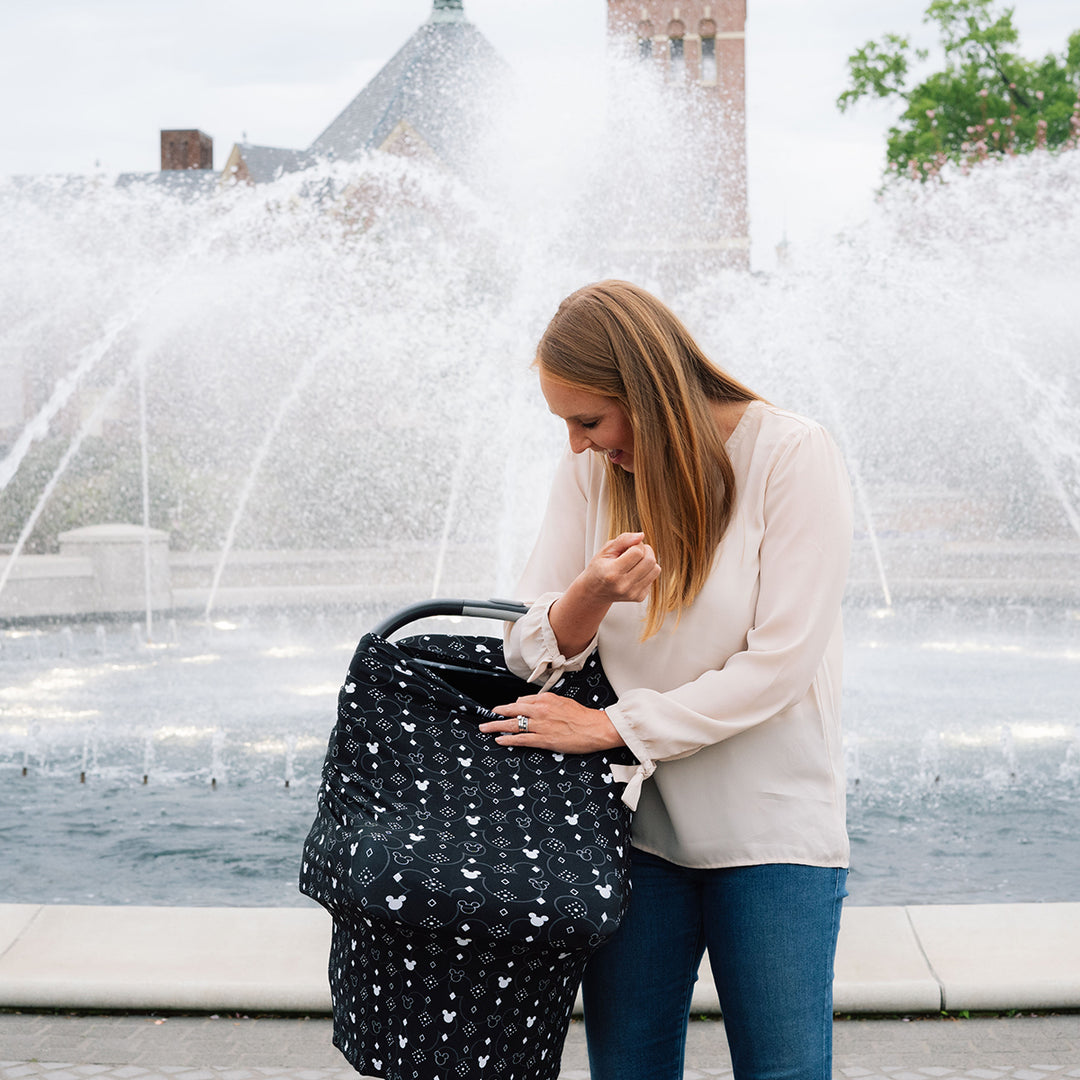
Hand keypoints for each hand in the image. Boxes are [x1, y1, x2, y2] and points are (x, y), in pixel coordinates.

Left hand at [481, 693, 625, 753]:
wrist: (596, 728)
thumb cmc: (582, 716)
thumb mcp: (562, 701)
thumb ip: (544, 702)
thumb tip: (528, 703)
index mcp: (545, 700)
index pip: (521, 700)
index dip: (509, 706)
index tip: (500, 709)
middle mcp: (541, 711)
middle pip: (512, 711)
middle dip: (497, 714)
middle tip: (486, 717)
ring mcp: (541, 726)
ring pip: (513, 725)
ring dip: (497, 726)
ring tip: (486, 728)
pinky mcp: (544, 740)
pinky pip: (522, 739)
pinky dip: (509, 739)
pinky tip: (500, 740)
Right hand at [579, 532, 659, 604]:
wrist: (594, 592)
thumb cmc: (599, 569)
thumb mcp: (605, 551)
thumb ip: (623, 540)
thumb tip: (641, 535)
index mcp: (612, 573)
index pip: (637, 552)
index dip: (636, 544)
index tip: (629, 546)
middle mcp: (623, 585)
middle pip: (649, 561)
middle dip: (646, 551)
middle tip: (636, 550)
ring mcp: (632, 593)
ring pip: (656, 569)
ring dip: (649, 560)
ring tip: (636, 560)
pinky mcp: (639, 597)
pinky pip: (653, 577)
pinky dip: (647, 571)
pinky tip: (635, 572)